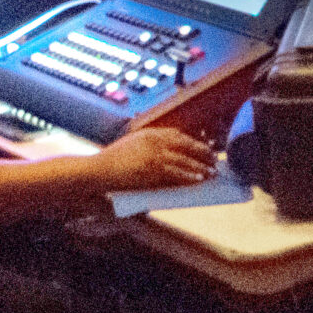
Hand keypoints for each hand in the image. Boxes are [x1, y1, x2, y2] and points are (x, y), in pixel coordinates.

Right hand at [93, 127, 216, 190]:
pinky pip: (176, 173)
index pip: (177, 134)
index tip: (203, 147)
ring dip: (201, 167)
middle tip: (214, 160)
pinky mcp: (152, 170)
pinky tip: (199, 179)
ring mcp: (154, 155)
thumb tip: (170, 155)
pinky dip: (189, 176)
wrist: (98, 170)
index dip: (193, 141)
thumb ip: (150, 146)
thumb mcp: (132, 145)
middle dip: (202, 152)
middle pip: (186, 145)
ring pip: (184, 160)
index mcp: (149, 133)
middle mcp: (154, 141)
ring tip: (212, 172)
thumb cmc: (113, 161)